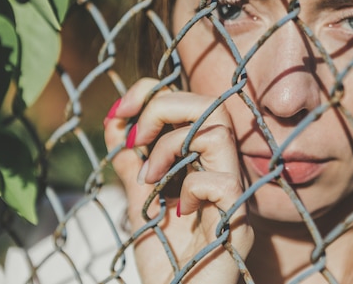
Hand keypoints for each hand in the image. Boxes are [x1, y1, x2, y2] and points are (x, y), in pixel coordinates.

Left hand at [104, 78, 253, 283]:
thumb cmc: (166, 259)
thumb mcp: (139, 203)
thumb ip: (131, 163)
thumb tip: (114, 121)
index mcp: (205, 162)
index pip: (193, 103)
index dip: (155, 93)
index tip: (120, 110)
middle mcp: (224, 170)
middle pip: (212, 105)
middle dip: (165, 107)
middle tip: (137, 137)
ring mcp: (235, 193)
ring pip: (219, 131)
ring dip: (172, 146)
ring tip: (150, 178)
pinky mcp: (238, 219)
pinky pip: (221, 182)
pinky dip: (192, 188)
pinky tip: (180, 212)